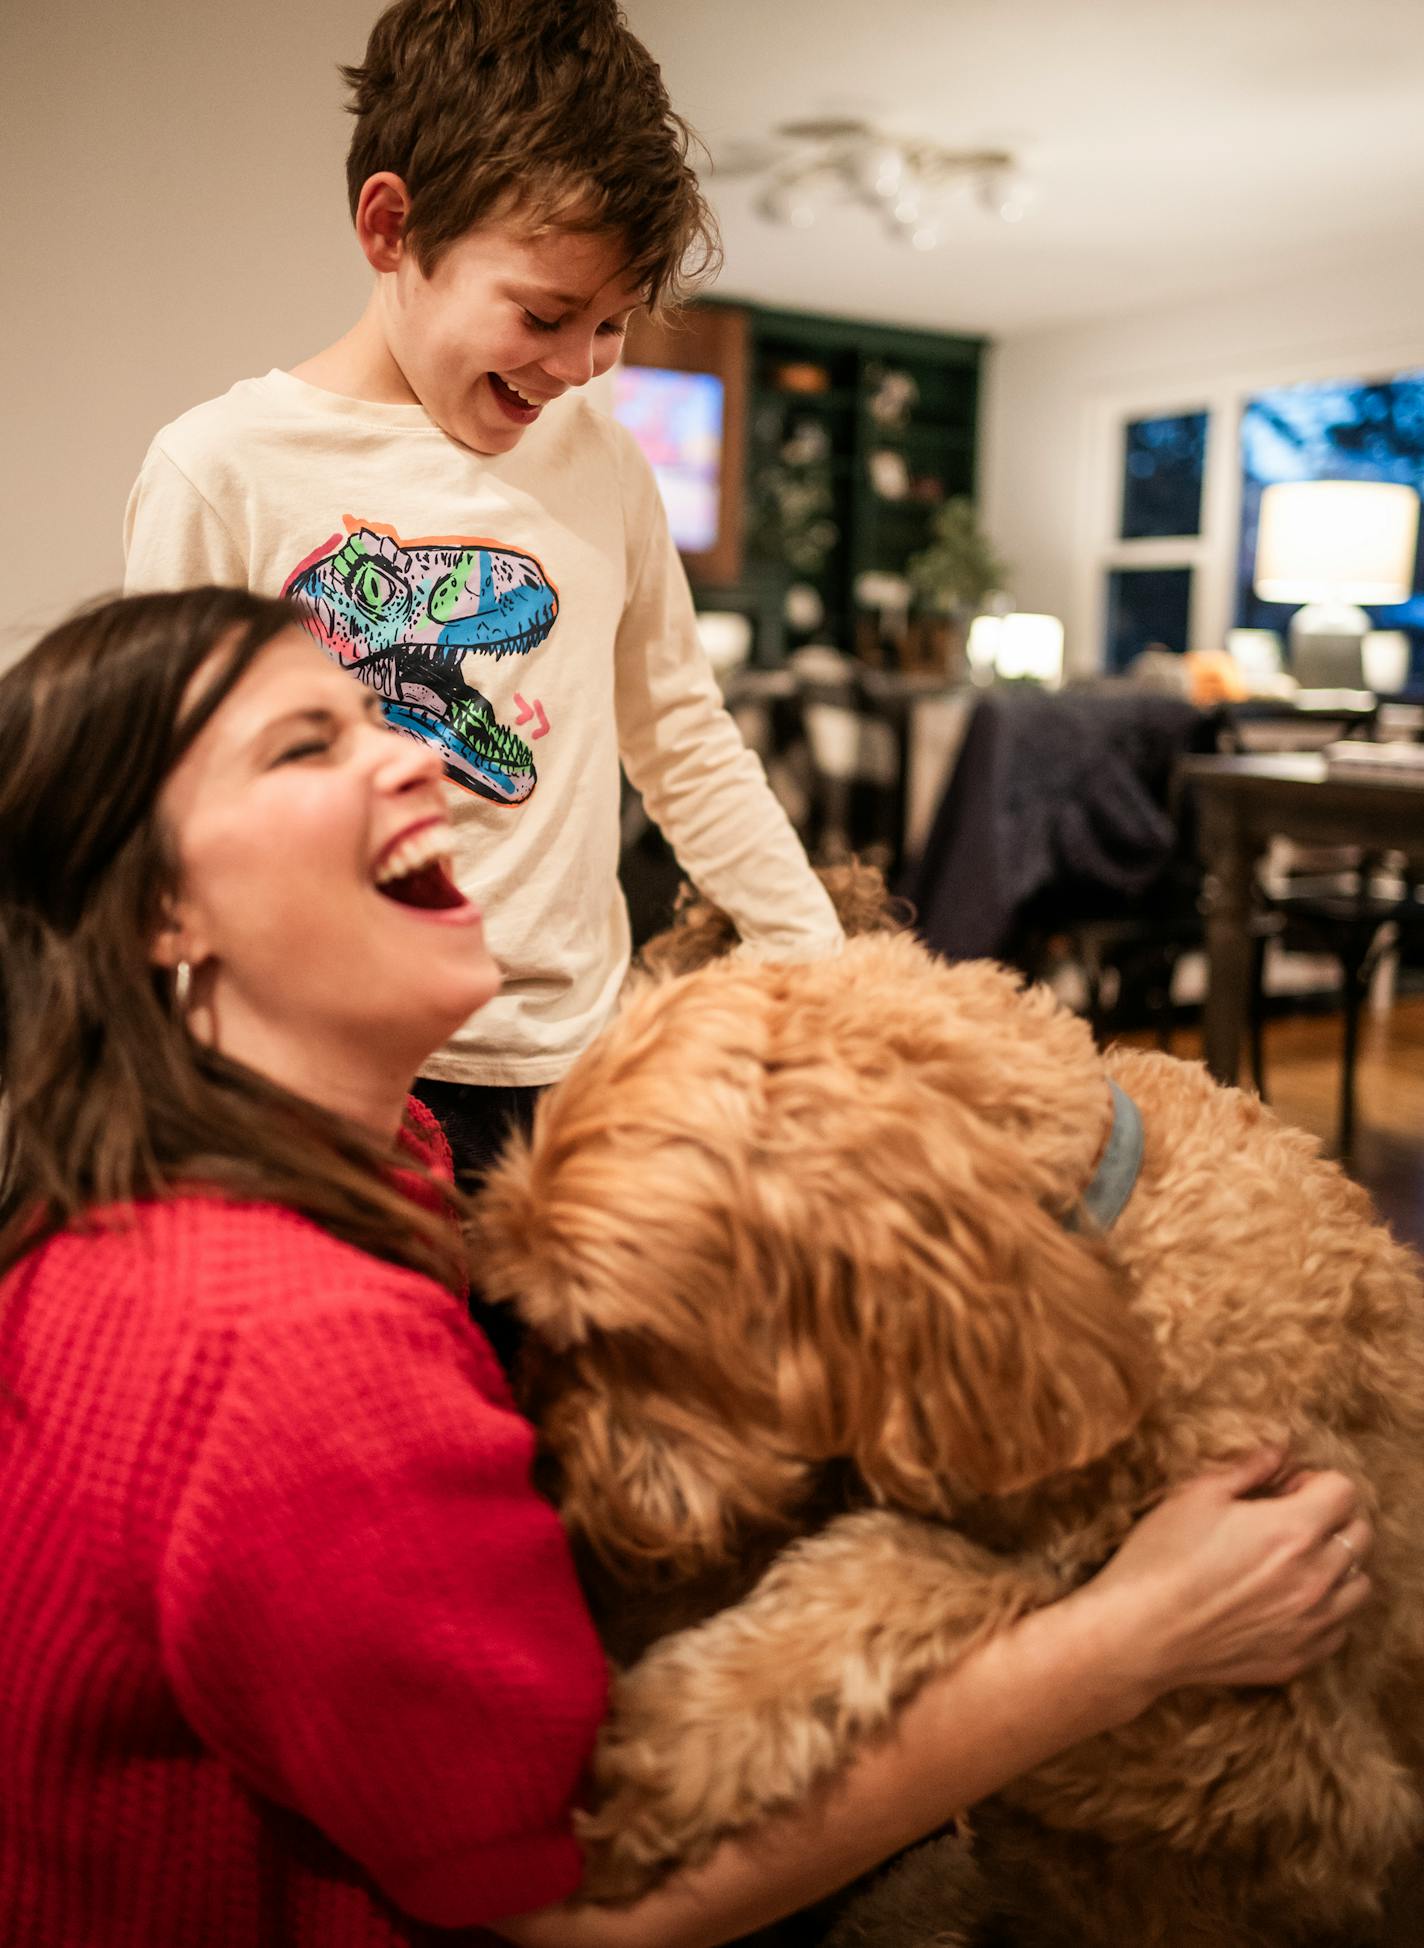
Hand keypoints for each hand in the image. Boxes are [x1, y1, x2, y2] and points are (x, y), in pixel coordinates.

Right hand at [1079, 1447, 1371, 1707]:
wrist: (1139, 1633)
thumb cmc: (1160, 1557)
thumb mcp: (1196, 1496)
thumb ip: (1247, 1469)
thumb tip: (1278, 1453)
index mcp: (1293, 1530)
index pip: (1345, 1492)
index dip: (1316, 1482)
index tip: (1286, 1490)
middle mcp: (1315, 1578)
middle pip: (1360, 1536)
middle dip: (1333, 1518)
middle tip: (1291, 1520)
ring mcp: (1311, 1624)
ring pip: (1360, 1586)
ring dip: (1336, 1566)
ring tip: (1295, 1563)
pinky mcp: (1299, 1658)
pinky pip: (1339, 1629)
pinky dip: (1325, 1610)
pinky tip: (1287, 1601)